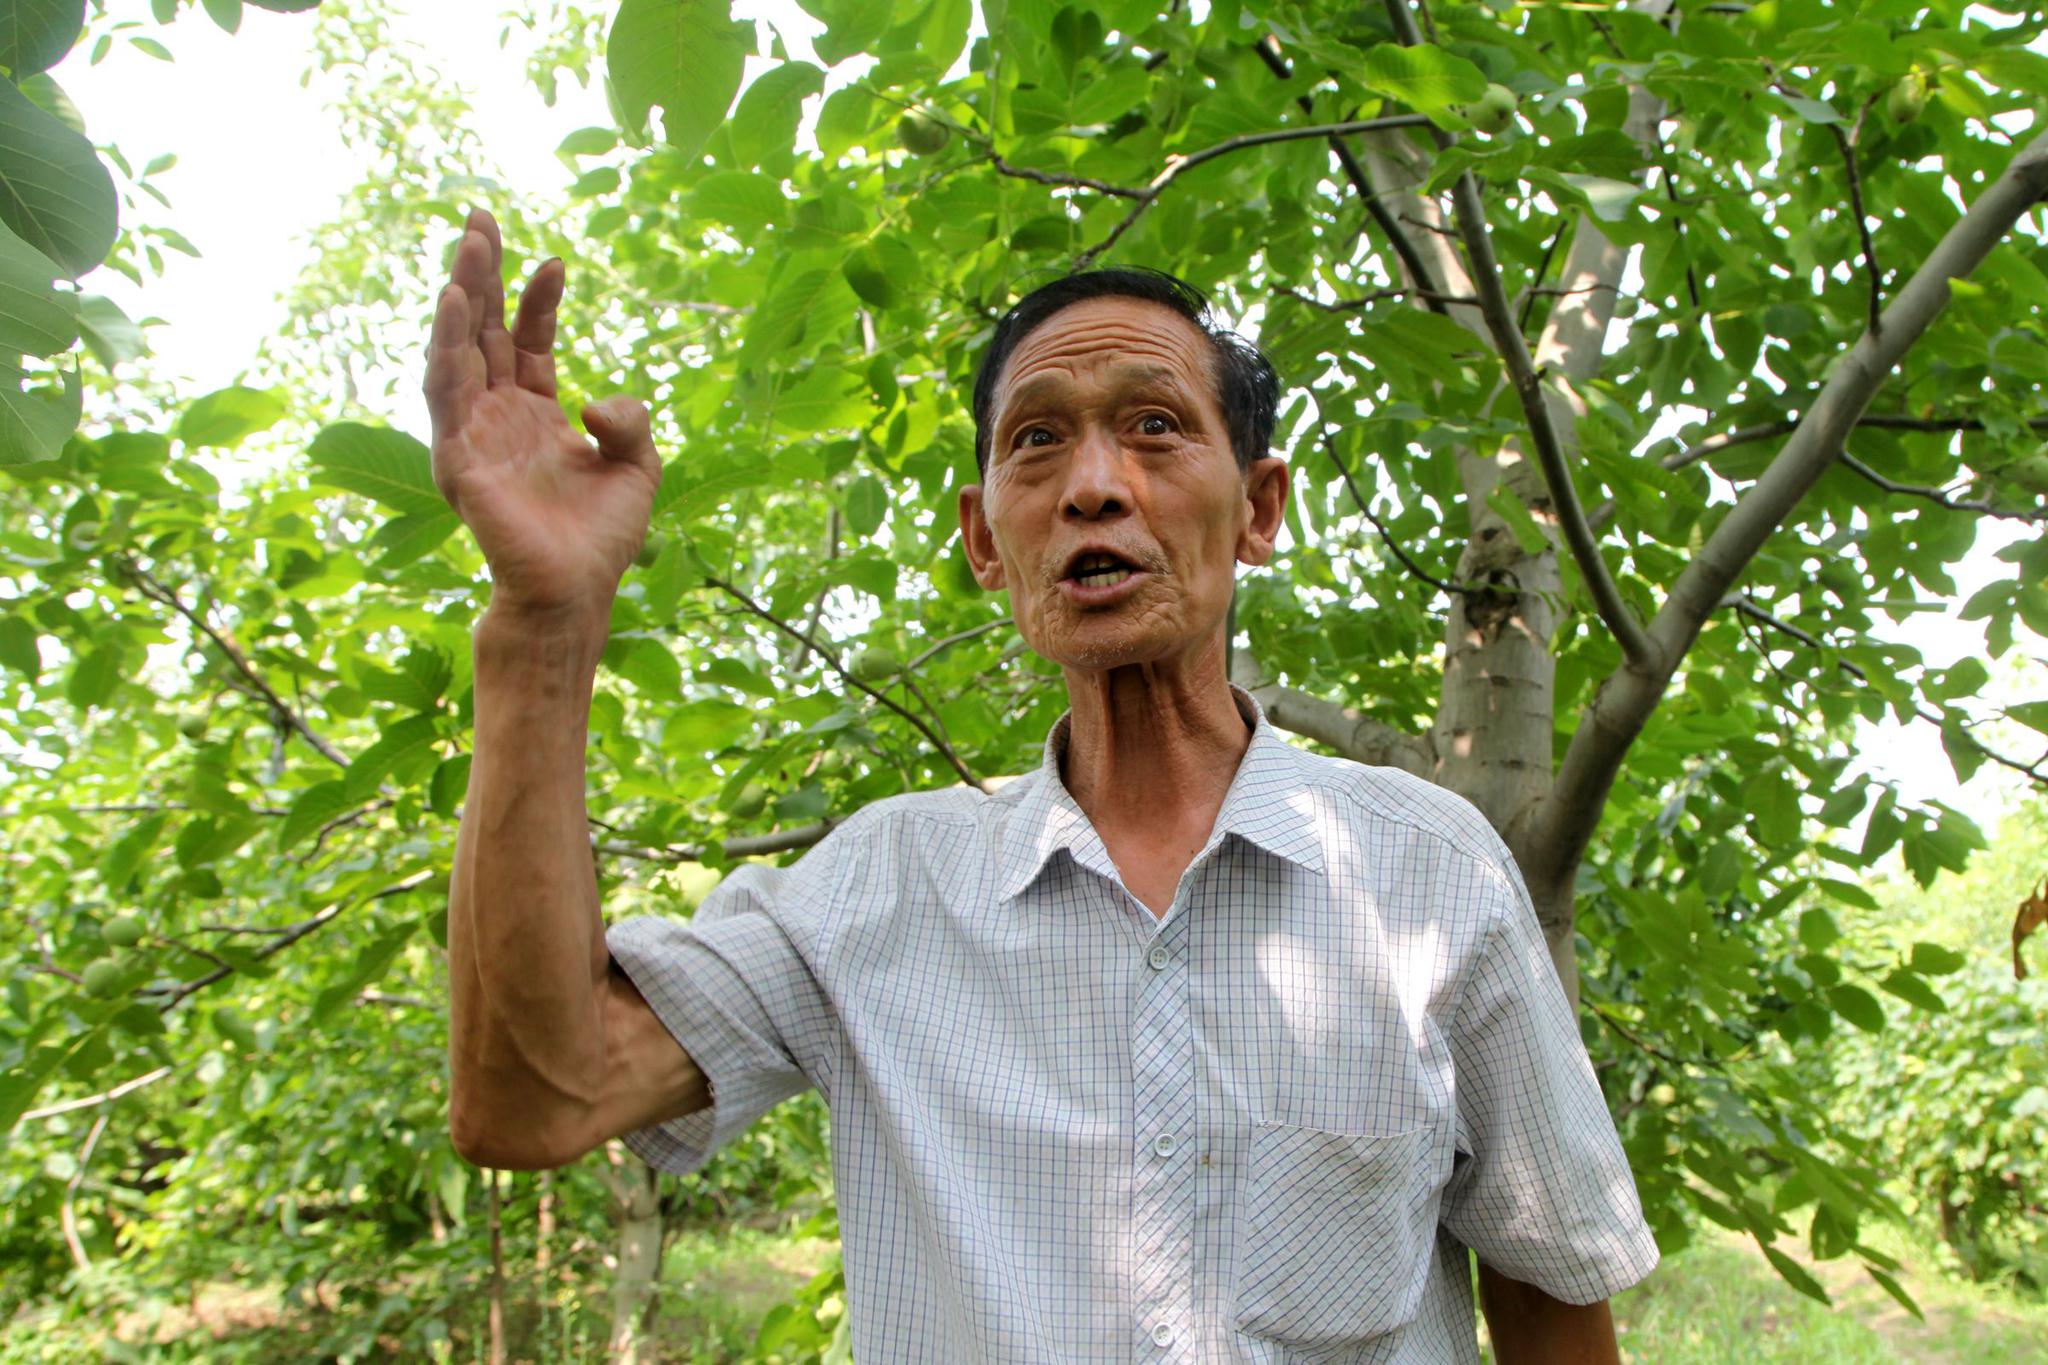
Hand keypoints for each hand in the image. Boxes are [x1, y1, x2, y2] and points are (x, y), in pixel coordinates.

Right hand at [424, 208, 661, 623]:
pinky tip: (454, 304)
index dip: (538, 300)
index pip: (527, 340)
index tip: (557, 261)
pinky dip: (447, 346)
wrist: (577, 593)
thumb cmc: (602, 538)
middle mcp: (499, 416)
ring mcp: (474, 434)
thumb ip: (629, 419)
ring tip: (469, 245)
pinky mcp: (458, 457)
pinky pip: (445, 392)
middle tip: (481, 217)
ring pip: (457, 350)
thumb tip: (598, 399)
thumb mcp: (638, 466)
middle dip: (481, 274)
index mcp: (537, 413)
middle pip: (482, 330)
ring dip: (460, 296)